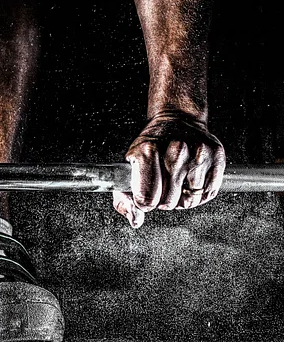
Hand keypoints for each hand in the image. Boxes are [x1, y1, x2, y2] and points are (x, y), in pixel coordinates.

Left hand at [113, 113, 225, 227]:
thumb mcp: (128, 168)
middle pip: (169, 202)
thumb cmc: (150, 148)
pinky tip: (190, 180)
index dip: (145, 203)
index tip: (145, 195)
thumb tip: (136, 221)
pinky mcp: (217, 156)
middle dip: (163, 200)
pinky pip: (208, 194)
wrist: (177, 121)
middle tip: (162, 185)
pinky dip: (198, 194)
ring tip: (176, 182)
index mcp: (147, 150)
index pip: (147, 198)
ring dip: (182, 198)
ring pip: (190, 200)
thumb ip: (124, 200)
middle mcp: (175, 150)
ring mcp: (199, 153)